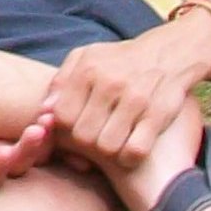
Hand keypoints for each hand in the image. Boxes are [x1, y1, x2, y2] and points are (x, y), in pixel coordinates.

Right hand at [0, 117, 50, 187]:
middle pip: (21, 164)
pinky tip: (55, 103)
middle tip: (39, 130)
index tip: (4, 154)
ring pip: (40, 148)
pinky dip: (53, 120)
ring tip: (50, 114)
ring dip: (48, 135)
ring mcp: (16, 143)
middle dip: (31, 149)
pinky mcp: (26, 125)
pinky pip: (46, 129)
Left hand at [40, 31, 202, 168]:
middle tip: (93, 142)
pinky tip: (129, 150)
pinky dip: (129, 158)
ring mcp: (136, 100)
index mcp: (88, 69)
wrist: (167, 53)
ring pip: (108, 147)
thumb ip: (61, 82)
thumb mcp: (85, 57)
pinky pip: (135, 151)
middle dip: (85, 146)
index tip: (72, 132)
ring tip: (111, 146)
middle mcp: (110, 84)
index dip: (63, 131)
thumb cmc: (118, 60)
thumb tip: (44, 111)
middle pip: (84, 136)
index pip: (62, 116)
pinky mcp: (158, 116)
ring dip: (108, 155)